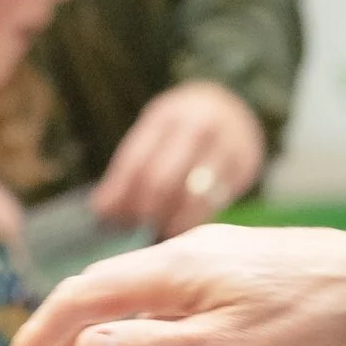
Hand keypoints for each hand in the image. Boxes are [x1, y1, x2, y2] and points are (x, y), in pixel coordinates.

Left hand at [90, 82, 267, 235]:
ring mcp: (224, 145)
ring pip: (190, 196)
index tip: (105, 216)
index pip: (136, 160)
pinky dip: (192, 221)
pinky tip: (179, 232)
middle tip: (130, 230)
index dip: (119, 193)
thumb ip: (130, 169)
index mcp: (166, 117)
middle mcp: (196, 127)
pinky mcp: (244, 166)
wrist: (234, 110)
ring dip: (168, 220)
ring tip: (155, 234)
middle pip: (162, 179)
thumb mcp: (155, 136)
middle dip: (142, 210)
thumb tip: (102, 210)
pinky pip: (214, 203)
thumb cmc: (182, 130)